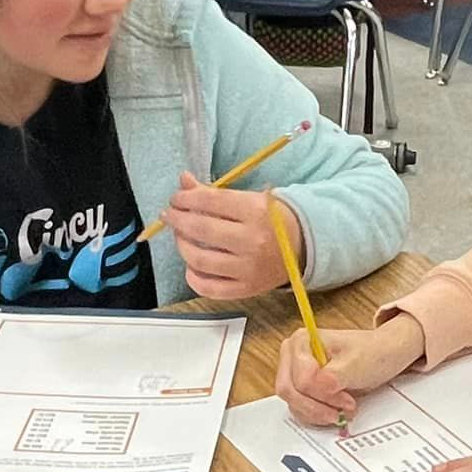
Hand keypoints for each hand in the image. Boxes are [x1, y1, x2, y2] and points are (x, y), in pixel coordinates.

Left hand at [162, 176, 300, 299]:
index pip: (209, 201)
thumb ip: (213, 192)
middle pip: (201, 229)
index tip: (176, 198)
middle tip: (169, 215)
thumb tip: (183, 182)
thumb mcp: (248, 199)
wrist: (302, 246)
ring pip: (199, 259)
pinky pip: (209, 288)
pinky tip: (191, 265)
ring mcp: (248, 268)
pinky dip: (193, 276)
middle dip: (177, 219)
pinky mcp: (246, 289)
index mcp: (256, 211)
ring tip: (181, 237)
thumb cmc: (271, 219)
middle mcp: (253, 241)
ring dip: (182, 245)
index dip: (185, 198)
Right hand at [276, 316, 425, 426]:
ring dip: (319, 413)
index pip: (301, 378)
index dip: (323, 394)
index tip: (346, 398)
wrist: (384, 356)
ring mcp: (295, 374)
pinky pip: (301, 410)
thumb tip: (320, 386)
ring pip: (294, 404)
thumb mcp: (356, 364)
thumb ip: (334, 376)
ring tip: (343, 409)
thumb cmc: (372, 353)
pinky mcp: (302, 390)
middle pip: (290, 392)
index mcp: (301, 341)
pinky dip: (318, 415)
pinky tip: (336, 411)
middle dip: (318, 406)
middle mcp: (293, 356)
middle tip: (343, 410)